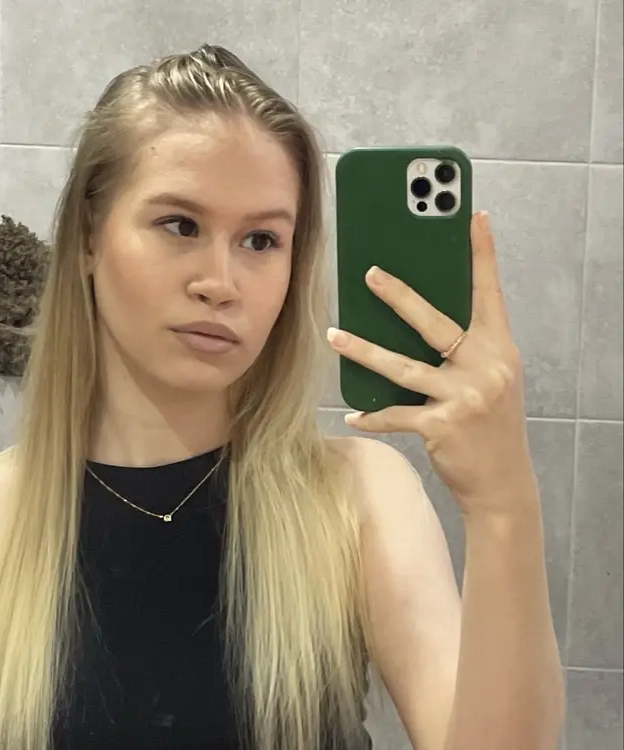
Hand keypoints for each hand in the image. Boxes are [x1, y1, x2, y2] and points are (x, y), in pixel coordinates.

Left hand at [327, 212, 537, 516]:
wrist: (503, 480)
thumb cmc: (492, 422)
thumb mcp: (491, 377)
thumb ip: (465, 348)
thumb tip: (415, 317)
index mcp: (499, 348)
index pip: (489, 294)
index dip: (482, 256)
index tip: (473, 218)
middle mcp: (486, 367)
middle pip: (435, 324)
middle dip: (400, 297)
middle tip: (369, 274)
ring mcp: (464, 397)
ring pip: (403, 367)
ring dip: (364, 351)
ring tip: (334, 335)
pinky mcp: (442, 426)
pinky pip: (397, 415)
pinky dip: (373, 415)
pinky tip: (353, 413)